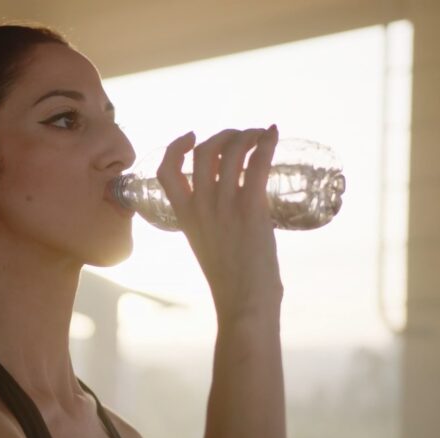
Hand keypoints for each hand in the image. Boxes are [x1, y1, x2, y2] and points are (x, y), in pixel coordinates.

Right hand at [156, 126, 282, 325]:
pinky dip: (266, 142)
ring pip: (231, 151)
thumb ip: (211, 221)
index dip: (176, 147)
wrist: (243, 301)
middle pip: (203, 152)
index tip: (191, 137)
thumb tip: (235, 208)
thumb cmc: (230, 281)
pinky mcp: (250, 207)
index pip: (165, 171)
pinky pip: (257, 162)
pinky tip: (274, 134)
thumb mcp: (206, 244)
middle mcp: (200, 205)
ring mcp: (224, 204)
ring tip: (262, 135)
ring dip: (247, 135)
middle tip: (241, 137)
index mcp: (184, 215)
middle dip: (223, 136)